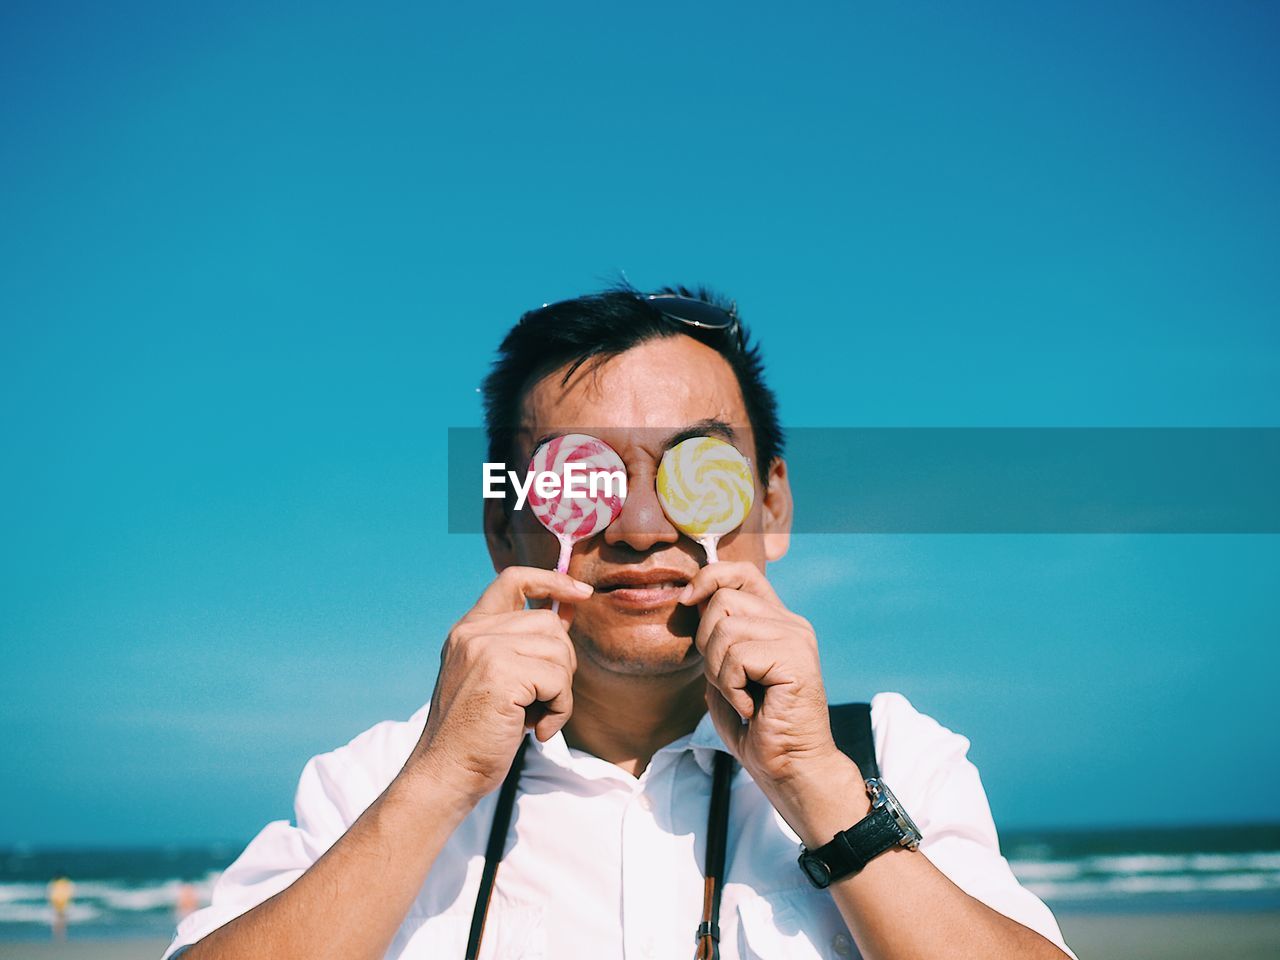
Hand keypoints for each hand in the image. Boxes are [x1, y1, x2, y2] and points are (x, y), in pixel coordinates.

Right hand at [406, 566, 590, 806]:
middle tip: (544, 700)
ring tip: (538, 718)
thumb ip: (523, 646)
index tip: (581, 594)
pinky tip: (538, 730)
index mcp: (469, 630)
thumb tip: (567, 612)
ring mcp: (485, 649)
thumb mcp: (498, 679)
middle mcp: (473, 633)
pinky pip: (558, 680)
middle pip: (548, 622)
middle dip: (562, 663)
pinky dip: (560, 710)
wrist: (445, 775)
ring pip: (558, 651)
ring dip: (561, 693)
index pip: (513, 579)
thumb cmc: (477, 735)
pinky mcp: (500, 673)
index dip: (552, 580)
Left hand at [679, 563, 867, 841]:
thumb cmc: (756, 729)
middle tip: (729, 682)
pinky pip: (737, 656)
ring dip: (719, 672)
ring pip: (724, 628)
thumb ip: (715, 639)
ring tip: (742, 697)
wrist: (790, 769)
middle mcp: (790, 623)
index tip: (687, 601)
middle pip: (722, 600)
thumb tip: (692, 599)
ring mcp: (796, 638)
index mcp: (776, 622)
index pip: (742, 573)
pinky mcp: (796, 658)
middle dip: (706, 644)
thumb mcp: (724, 675)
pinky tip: (752, 707)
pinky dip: (732, 687)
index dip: (709, 578)